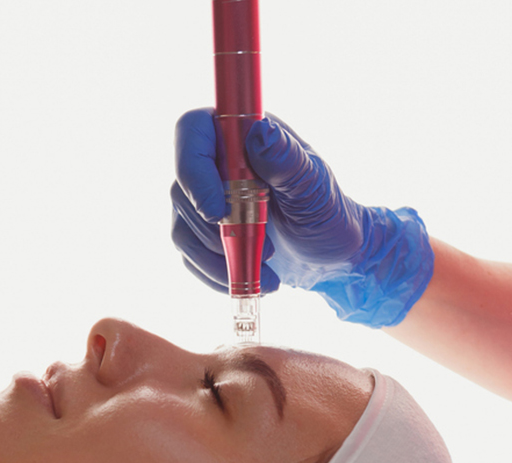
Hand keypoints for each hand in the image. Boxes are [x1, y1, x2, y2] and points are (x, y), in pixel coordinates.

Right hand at [171, 108, 434, 326]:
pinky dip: (217, 274)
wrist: (328, 252)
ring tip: (266, 272)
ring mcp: (203, 200)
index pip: (193, 133)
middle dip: (219, 230)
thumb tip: (260, 133)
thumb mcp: (315, 187)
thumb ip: (287, 160)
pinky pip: (191, 256)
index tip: (217, 212)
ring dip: (220, 258)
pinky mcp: (201, 235)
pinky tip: (250, 280)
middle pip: (182, 190)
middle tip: (266, 249)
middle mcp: (213, 163)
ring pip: (183, 229)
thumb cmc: (326, 212)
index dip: (194, 171)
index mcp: (240, 135)